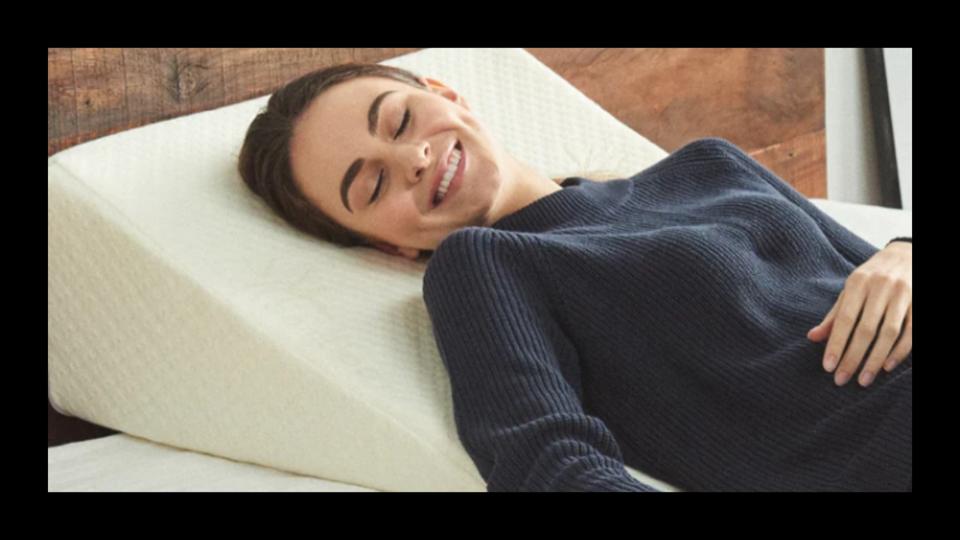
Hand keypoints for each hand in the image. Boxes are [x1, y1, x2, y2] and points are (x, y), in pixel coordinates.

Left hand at [806, 242, 911, 386]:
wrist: (907, 255)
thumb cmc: (872, 277)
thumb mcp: (850, 290)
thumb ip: (834, 315)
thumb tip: (812, 338)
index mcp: (858, 282)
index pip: (845, 319)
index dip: (836, 344)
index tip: (828, 367)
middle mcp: (881, 287)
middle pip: (866, 330)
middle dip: (853, 357)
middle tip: (841, 380)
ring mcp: (903, 295)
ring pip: (889, 334)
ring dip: (875, 360)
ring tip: (863, 380)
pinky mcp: (920, 303)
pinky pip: (911, 332)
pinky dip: (900, 351)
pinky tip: (886, 366)